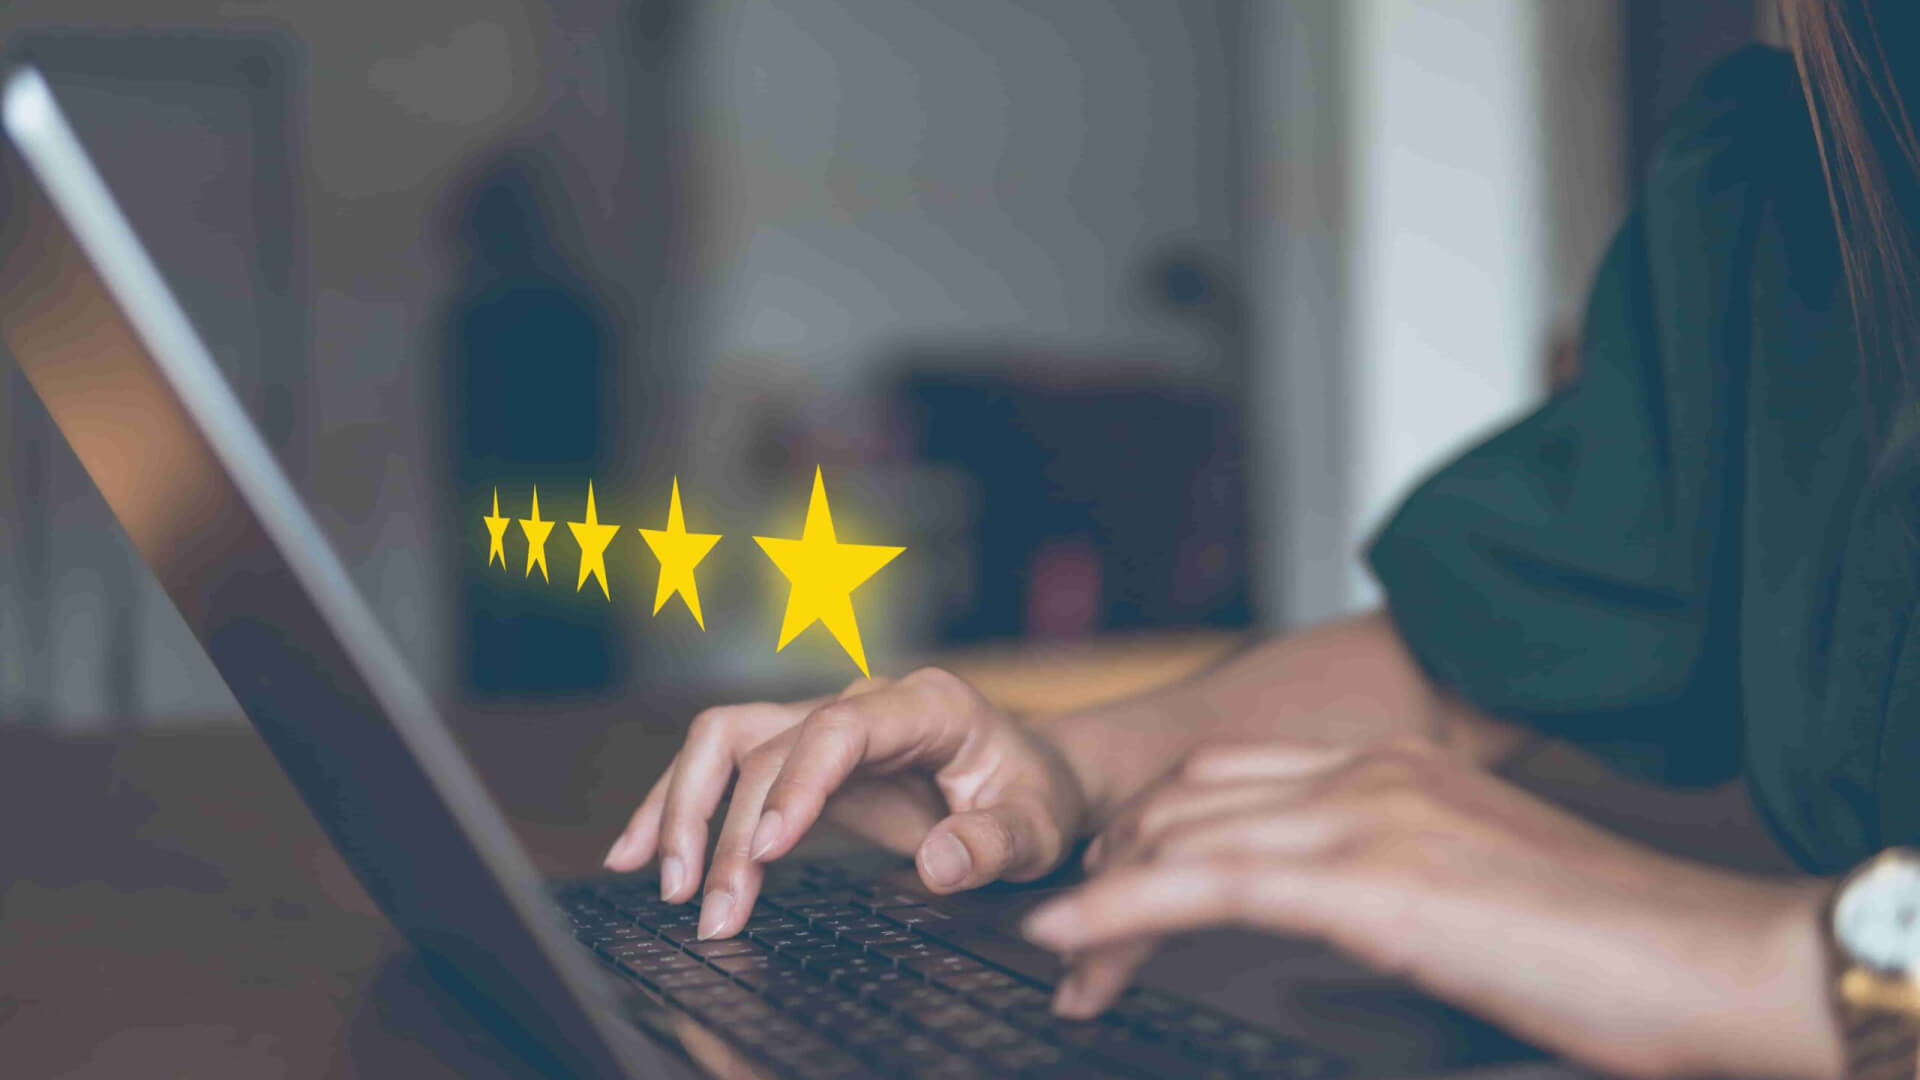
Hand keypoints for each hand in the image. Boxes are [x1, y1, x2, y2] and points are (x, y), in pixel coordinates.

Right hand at [603, 667, 1088, 941]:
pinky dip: (678, 806)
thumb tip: (939, 864)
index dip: (797, 783)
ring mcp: (825, 724)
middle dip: (731, 828)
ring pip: (726, 740)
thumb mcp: (1036, 827)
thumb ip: (993, 843)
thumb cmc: (1034, 797)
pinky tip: (636, 854)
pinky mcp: (800, 756)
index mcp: (926, 705)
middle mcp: (864, 702)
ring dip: (684, 807)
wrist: (1032, 779)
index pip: (840, 728)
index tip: (768, 849)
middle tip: (715, 909)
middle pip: (768, 743)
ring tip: (666, 884)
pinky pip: (725, 767)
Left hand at [1024, 736, 1842, 1079]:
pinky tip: (1070, 938)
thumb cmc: (1619, 943)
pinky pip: (1207, 885)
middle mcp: (1371, 771)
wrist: (1715, 955)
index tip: (1117, 879)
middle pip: (1190, 797)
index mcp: (1398, 765)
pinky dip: (1119, 910)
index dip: (1158, 826)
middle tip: (1075, 924)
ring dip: (1103, 893)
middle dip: (1118, 858)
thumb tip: (1354, 911)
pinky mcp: (1370, 882)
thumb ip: (1403, 874)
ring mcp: (1368, 817)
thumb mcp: (1482, 885)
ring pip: (1185, 835)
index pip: (1232, 777)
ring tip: (1058, 947)